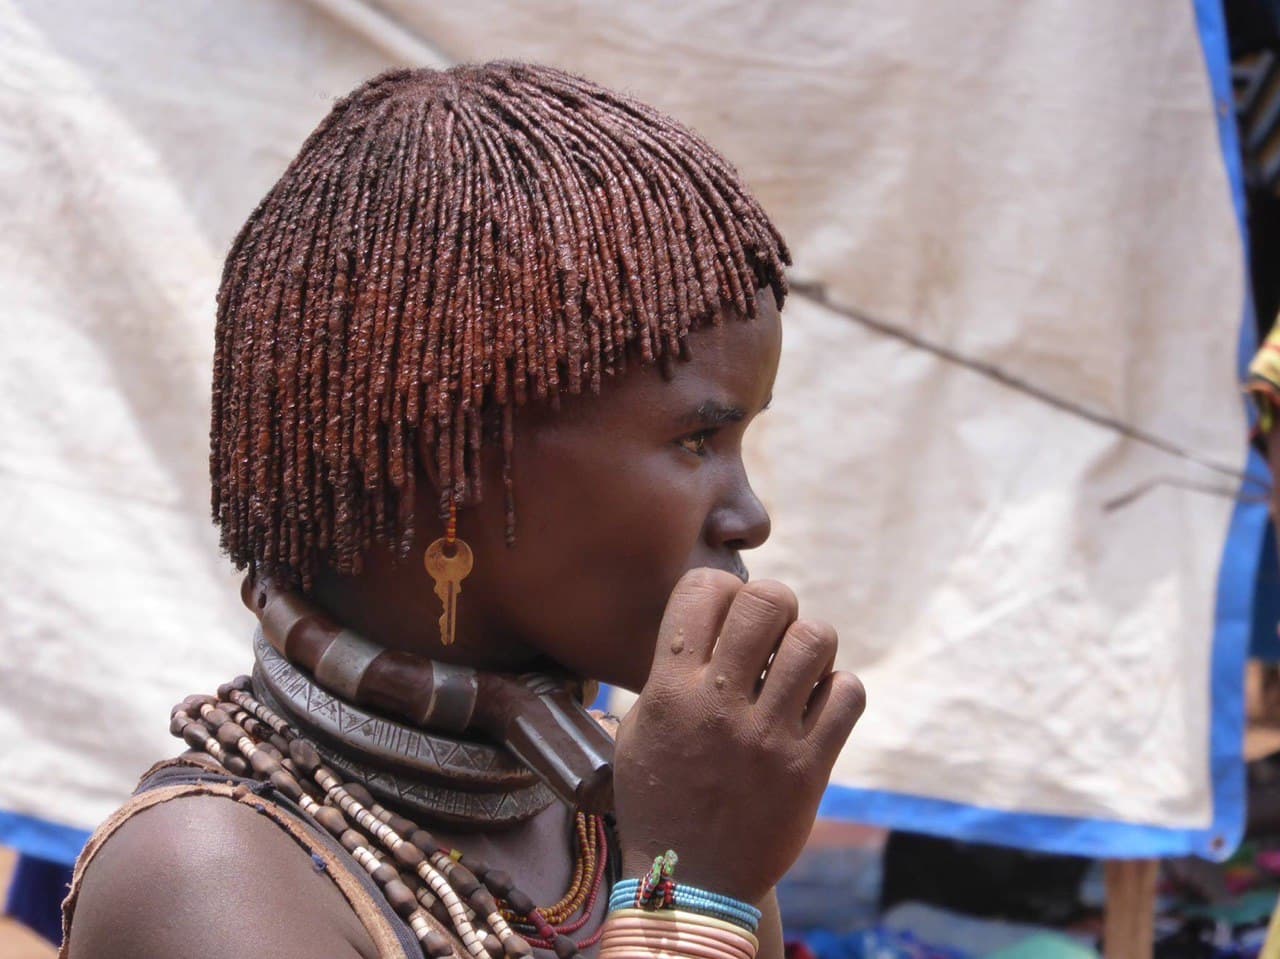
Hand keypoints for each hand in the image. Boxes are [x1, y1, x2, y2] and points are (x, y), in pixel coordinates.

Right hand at [612, 568, 865, 902]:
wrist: (692, 881)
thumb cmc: (658, 798)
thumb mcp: (637, 729)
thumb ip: (666, 673)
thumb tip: (700, 623)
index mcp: (670, 690)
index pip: (703, 590)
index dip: (721, 588)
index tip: (724, 612)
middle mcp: (719, 705)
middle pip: (767, 601)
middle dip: (775, 604)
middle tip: (770, 633)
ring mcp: (767, 736)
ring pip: (815, 640)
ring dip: (810, 645)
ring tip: (798, 670)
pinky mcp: (809, 767)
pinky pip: (848, 694)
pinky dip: (840, 690)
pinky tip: (819, 706)